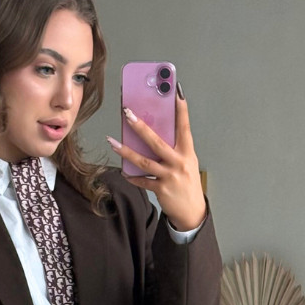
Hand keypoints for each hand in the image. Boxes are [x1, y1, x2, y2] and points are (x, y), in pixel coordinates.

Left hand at [107, 88, 206, 231]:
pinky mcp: (161, 190)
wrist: (192, 212)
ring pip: (144, 162)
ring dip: (126, 151)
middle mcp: (179, 163)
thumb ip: (172, 149)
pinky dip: (132, 177)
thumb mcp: (186, 162)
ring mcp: (170, 177)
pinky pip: (142, 181)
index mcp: (187, 152)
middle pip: (157, 142)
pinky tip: (124, 172)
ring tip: (112, 142)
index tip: (177, 93)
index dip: (181, 110)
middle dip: (141, 127)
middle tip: (127, 113)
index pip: (184, 127)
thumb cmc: (186, 183)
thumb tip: (151, 134)